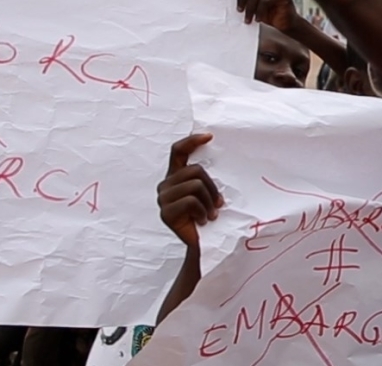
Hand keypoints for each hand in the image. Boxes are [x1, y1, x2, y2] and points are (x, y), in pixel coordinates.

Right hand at [157, 133, 223, 247]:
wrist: (202, 244)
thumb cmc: (208, 217)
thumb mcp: (208, 193)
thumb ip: (204, 178)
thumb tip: (216, 156)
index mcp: (175, 176)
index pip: (178, 150)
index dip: (192, 141)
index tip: (209, 136)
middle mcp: (166, 184)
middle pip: (195, 170)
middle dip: (212, 187)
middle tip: (218, 203)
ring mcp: (163, 198)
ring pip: (195, 185)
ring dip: (209, 202)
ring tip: (210, 214)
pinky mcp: (165, 212)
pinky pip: (191, 201)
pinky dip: (202, 212)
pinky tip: (202, 221)